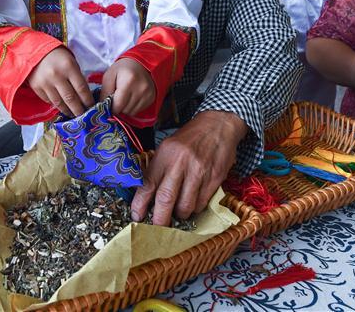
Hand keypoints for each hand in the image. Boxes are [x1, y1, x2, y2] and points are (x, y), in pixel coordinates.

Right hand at [26, 47, 93, 116]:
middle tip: (84, 116)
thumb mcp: (72, 63)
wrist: (36, 52)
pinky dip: (56, 105)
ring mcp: (45, 83)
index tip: (92, 108)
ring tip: (73, 114)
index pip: (81, 88)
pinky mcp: (37, 87)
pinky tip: (62, 107)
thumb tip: (85, 98)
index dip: (88, 101)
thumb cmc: (58, 58)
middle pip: (71, 99)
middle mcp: (56, 75)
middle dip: (79, 110)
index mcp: (68, 67)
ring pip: (59, 103)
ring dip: (68, 111)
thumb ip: (77, 78)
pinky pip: (49, 101)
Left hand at [100, 58, 154, 116]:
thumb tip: (103, 108)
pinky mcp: (152, 98)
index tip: (109, 103)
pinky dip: (132, 107)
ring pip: (131, 112)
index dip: (111, 107)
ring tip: (124, 96)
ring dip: (125, 108)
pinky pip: (138, 110)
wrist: (140, 63)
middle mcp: (141, 89)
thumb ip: (105, 92)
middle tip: (117, 97)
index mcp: (128, 81)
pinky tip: (131, 97)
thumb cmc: (122, 69)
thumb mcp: (109, 76)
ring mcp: (148, 94)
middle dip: (118, 107)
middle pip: (125, 110)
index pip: (118, 105)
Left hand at [131, 111, 246, 225]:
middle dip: (159, 219)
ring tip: (179, 210)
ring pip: (185, 206)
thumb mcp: (167, 148)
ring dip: (180, 214)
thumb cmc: (189, 139)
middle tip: (157, 228)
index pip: (148, 184)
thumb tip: (144, 196)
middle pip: (166, 199)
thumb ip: (157, 169)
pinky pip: (201, 204)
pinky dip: (195, 208)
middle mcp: (180, 164)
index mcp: (165, 155)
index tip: (136, 216)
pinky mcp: (214, 179)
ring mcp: (199, 172)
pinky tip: (193, 201)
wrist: (217, 126)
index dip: (140, 204)